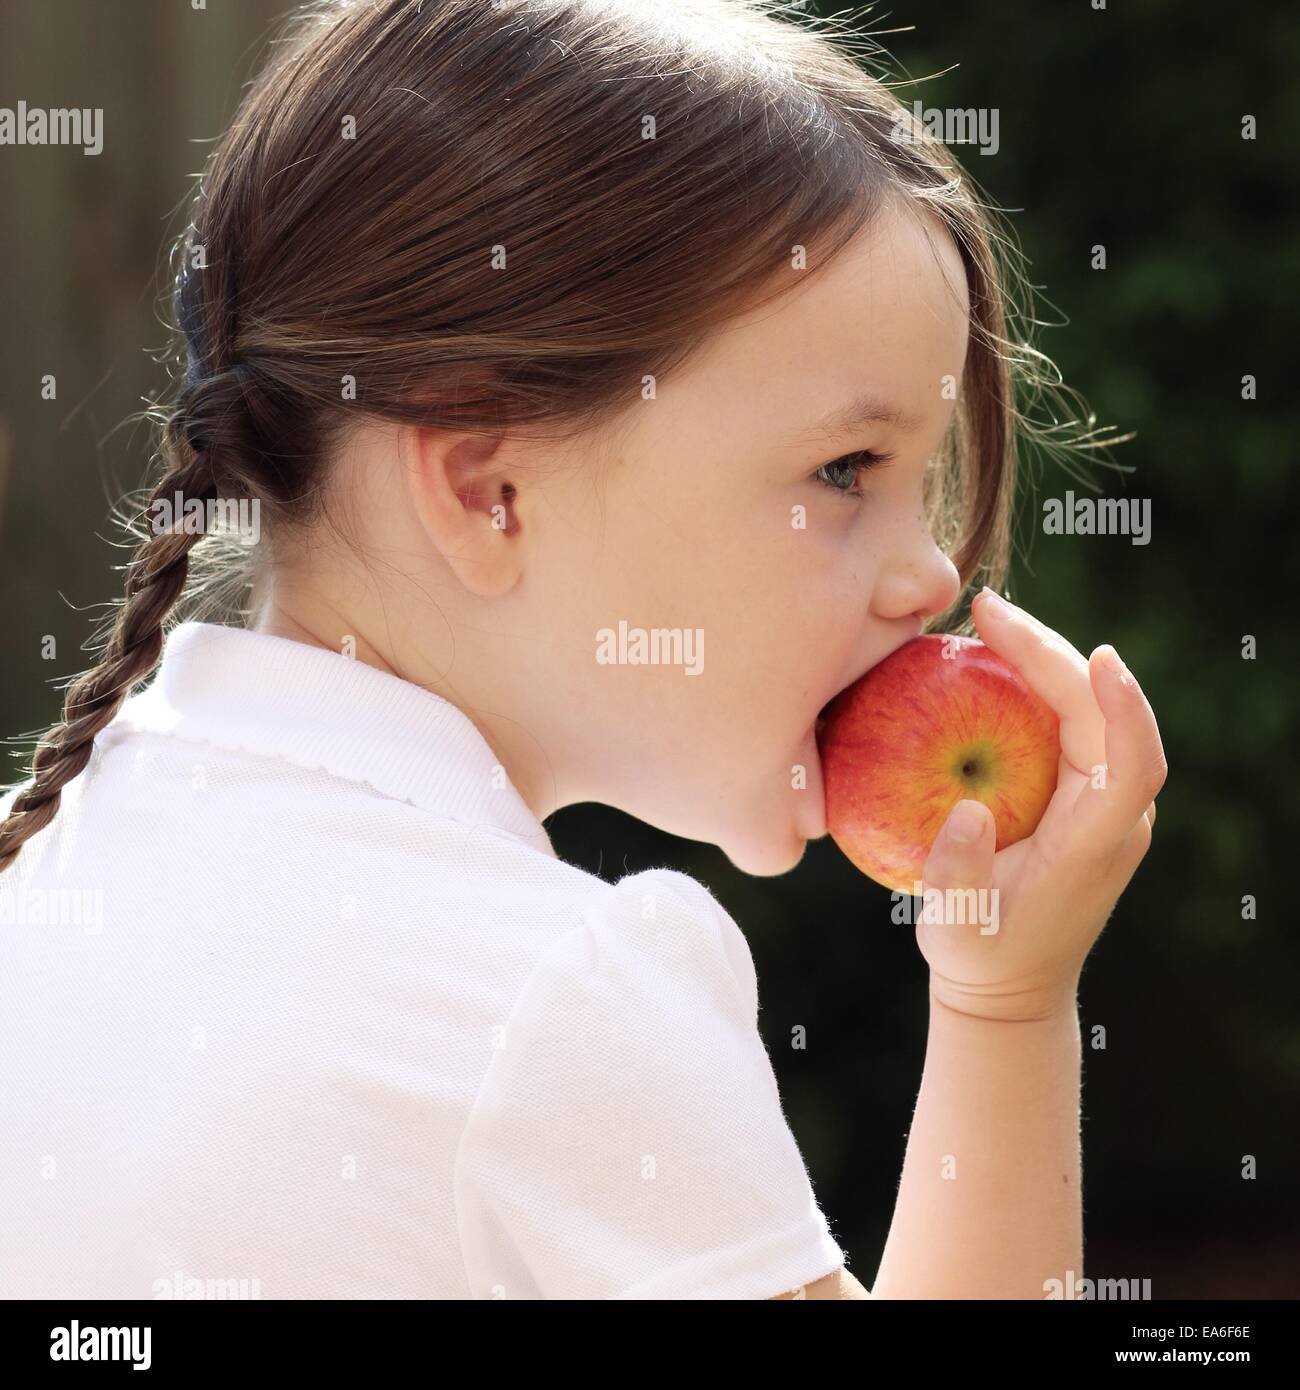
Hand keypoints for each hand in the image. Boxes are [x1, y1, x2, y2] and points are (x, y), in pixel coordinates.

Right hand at [915, 589, 1167, 1022]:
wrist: (1011, 982)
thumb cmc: (981, 956)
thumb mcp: (956, 929)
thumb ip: (956, 875)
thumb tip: (965, 810)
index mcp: (1095, 843)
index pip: (1134, 765)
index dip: (1126, 709)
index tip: (1100, 657)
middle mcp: (1113, 813)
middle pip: (1105, 714)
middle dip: (1053, 652)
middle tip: (987, 611)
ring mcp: (1102, 800)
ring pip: (1090, 708)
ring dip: (1044, 657)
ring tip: (987, 619)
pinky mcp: (1081, 791)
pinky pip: (1067, 720)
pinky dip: (1032, 681)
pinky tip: (990, 657)